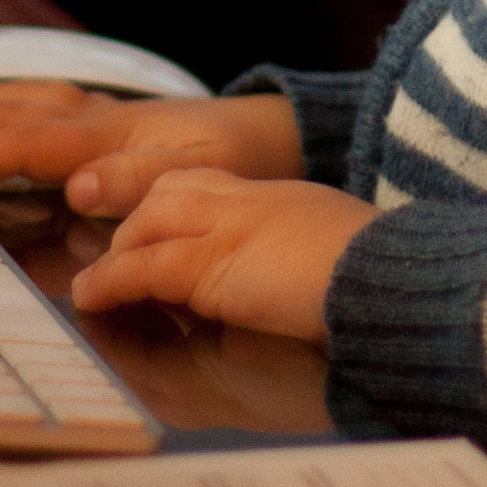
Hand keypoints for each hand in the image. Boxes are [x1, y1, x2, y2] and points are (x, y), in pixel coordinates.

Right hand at [0, 83, 296, 214]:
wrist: (272, 134)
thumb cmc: (236, 162)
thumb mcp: (198, 179)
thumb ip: (138, 182)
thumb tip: (77, 187)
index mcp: (106, 137)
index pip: (19, 144)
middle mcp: (93, 117)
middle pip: (2, 116)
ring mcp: (96, 114)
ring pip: (13, 102)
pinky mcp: (103, 119)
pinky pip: (33, 105)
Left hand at [71, 169, 375, 341]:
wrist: (394, 280)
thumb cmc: (381, 280)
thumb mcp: (336, 256)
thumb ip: (303, 260)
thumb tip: (299, 287)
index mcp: (283, 200)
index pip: (210, 187)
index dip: (172, 210)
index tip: (152, 237)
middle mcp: (250, 203)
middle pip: (170, 193)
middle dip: (135, 225)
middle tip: (113, 263)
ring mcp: (228, 228)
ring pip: (147, 225)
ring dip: (114, 256)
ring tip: (91, 289)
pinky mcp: (211, 265)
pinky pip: (143, 268)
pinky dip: (111, 282)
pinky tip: (91, 298)